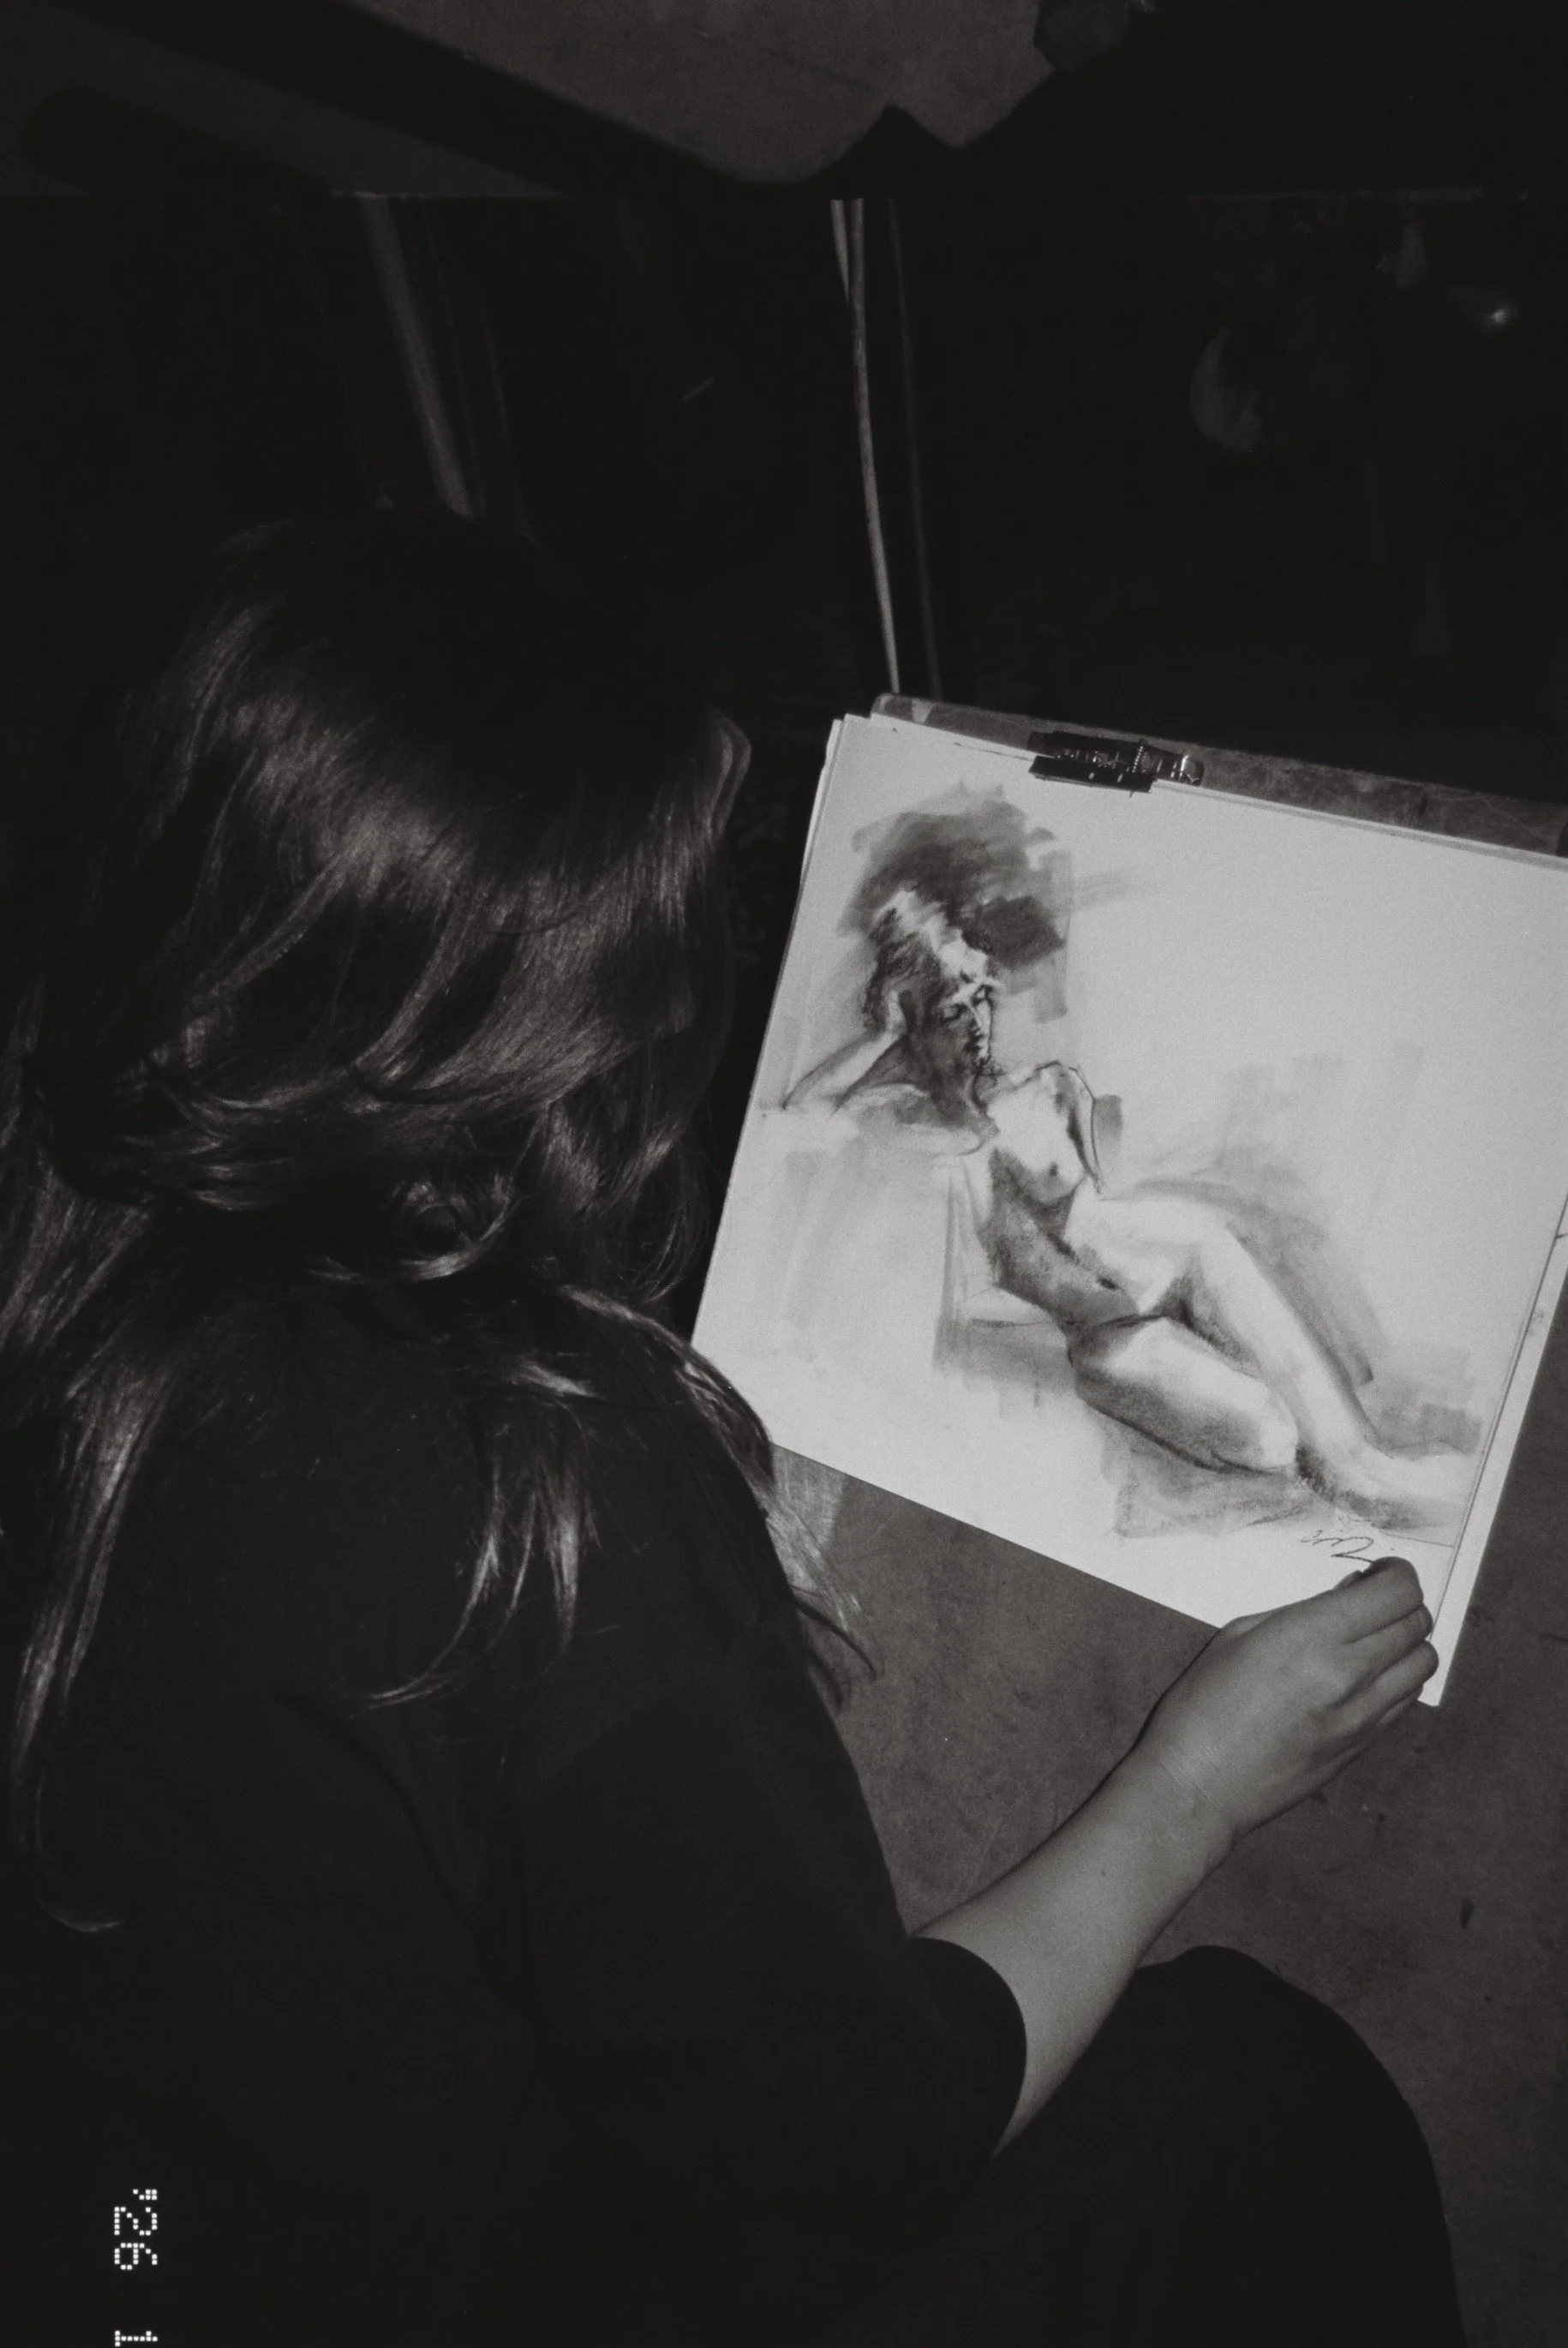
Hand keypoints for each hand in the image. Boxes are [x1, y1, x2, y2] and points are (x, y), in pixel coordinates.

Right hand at [1131, 1557, 1437, 1856]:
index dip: (1397, 1573)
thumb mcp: (1238, 1636)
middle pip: (1417, 1623)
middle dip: (1403, 1602)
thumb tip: (1343, 1600)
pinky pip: (1407, 1700)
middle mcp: (1348, 1673)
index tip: (1379, 1573)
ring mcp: (1362, 1715)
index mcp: (1311, 1637)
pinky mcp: (1363, 1746)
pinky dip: (1401, 1677)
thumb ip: (1297, 1613)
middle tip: (1375, 1600)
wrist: (1200, 1786)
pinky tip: (1371, 1674)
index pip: (1396, 1593)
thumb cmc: (1201, 1707)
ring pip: (1424, 1663)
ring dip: (1408, 1641)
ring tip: (1376, 1638)